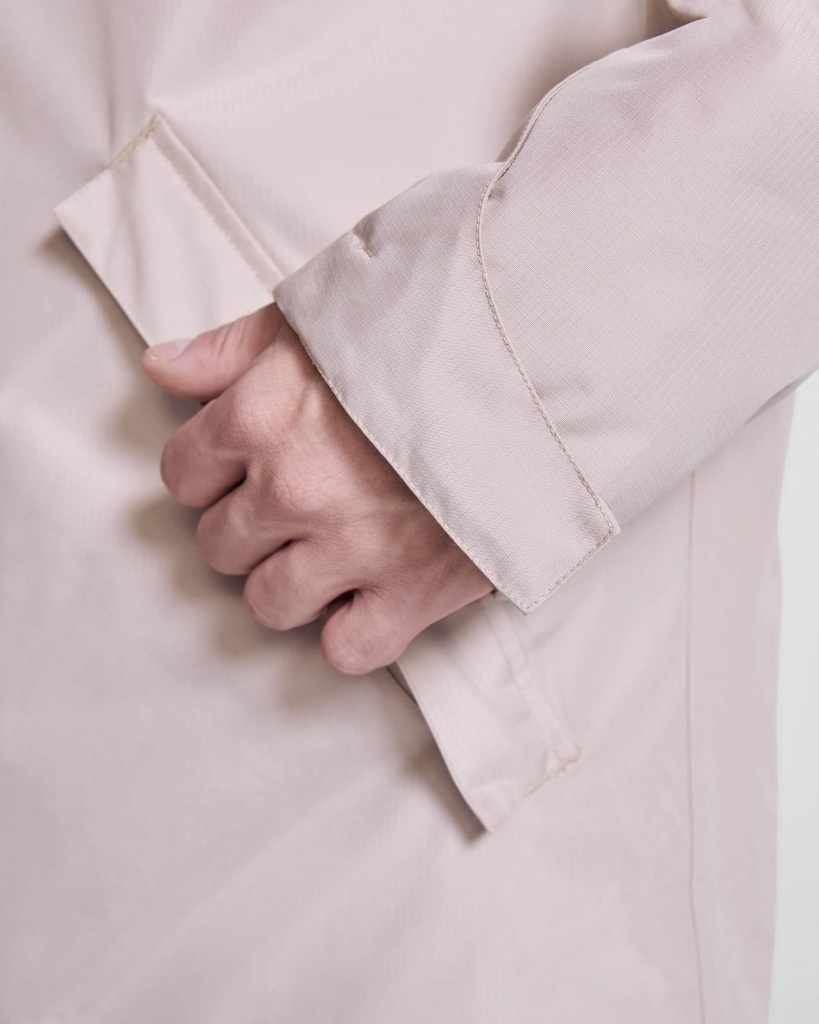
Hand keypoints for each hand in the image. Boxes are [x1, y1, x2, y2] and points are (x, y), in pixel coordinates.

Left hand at [141, 304, 492, 674]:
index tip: (241, 470)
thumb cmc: (435, 334)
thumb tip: (163, 364)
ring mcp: (350, 547)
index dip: (210, 474)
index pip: (183, 474)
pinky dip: (355, 629)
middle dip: (251, 528)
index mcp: (261, 417)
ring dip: (294, 582)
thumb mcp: (323, 319)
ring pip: (269, 603)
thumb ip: (234, 347)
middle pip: (220, 546)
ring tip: (337, 549)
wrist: (541, 367)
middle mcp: (294, 489)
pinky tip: (375, 592)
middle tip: (299, 505)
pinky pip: (347, 649)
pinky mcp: (412, 591)